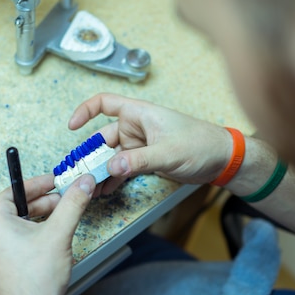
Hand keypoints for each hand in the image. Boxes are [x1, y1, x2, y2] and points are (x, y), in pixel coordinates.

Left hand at [0, 174, 94, 294]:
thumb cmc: (36, 280)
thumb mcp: (59, 233)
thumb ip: (72, 203)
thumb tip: (84, 182)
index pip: (16, 190)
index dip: (40, 184)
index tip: (56, 181)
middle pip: (16, 207)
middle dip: (43, 204)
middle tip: (65, 202)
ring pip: (15, 225)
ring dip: (38, 220)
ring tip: (59, 223)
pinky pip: (10, 241)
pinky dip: (29, 236)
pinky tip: (46, 243)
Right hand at [69, 93, 232, 193]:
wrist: (223, 159)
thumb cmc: (201, 144)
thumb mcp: (168, 153)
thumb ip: (138, 160)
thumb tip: (111, 167)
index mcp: (139, 114)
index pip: (105, 103)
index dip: (85, 111)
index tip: (72, 127)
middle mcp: (136, 127)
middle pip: (103, 138)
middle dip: (90, 155)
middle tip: (78, 174)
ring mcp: (139, 145)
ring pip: (111, 156)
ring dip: (100, 171)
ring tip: (89, 188)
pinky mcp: (145, 160)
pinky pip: (123, 168)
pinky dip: (113, 178)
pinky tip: (104, 190)